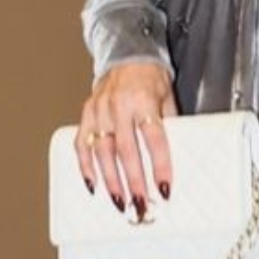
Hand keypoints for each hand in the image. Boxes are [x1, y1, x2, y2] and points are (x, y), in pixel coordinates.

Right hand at [75, 60, 178, 218]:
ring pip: (102, 151)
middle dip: (133, 180)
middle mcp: (118, 105)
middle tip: (140, 203)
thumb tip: (176, 157)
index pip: (154, 138)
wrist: (127, 55)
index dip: (160, 165)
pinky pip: (81, 144)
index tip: (164, 187)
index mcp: (143, 100)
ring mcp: (99, 110)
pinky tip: (92, 184)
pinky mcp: (86, 114)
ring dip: (110, 180)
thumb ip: (169, 126)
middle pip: (125, 150)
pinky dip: (85, 166)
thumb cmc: (150, 77)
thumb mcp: (167, 98)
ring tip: (119, 200)